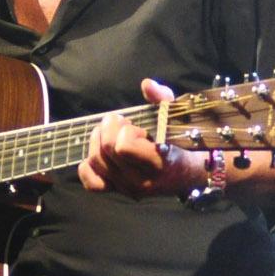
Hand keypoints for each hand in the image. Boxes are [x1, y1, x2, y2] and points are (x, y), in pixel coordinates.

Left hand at [78, 78, 206, 199]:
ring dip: (98, 141)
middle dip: (109, 129)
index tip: (135, 125)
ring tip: (109, 133)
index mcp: (158, 162)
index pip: (123, 147)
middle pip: (107, 151)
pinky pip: (92, 183)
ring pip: (96, 162)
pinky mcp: (118, 191)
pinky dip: (88, 167)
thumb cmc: (181, 141)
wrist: (186, 174)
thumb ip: (163, 99)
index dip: (125, 130)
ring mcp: (128, 188)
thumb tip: (147, 85)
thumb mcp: (176, 116)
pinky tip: (98, 152)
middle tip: (119, 122)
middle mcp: (141, 180)